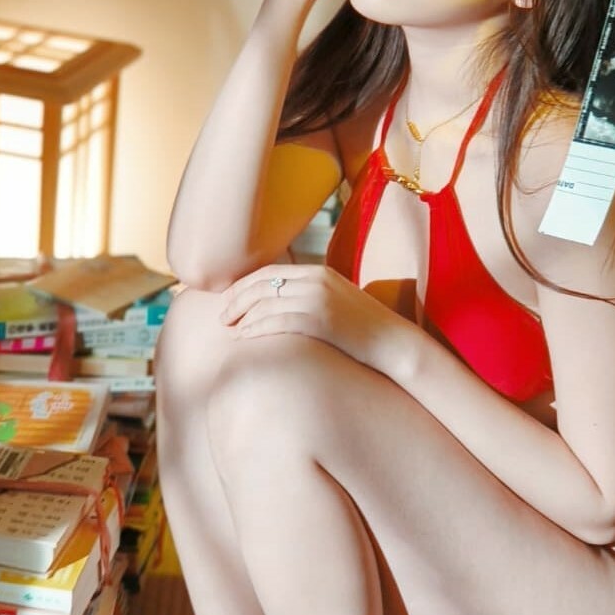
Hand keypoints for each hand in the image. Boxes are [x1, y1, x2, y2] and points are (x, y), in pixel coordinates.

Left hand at [220, 263, 415, 378]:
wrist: (393, 343)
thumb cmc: (365, 328)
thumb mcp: (338, 300)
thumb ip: (312, 295)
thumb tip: (282, 303)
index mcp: (319, 272)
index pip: (270, 272)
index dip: (244, 286)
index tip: (228, 299)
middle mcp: (316, 281)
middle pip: (262, 285)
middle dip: (236, 300)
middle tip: (221, 316)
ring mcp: (319, 300)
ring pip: (266, 303)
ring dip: (242, 316)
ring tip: (230, 329)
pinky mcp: (321, 321)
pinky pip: (278, 321)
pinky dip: (257, 328)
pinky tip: (245, 336)